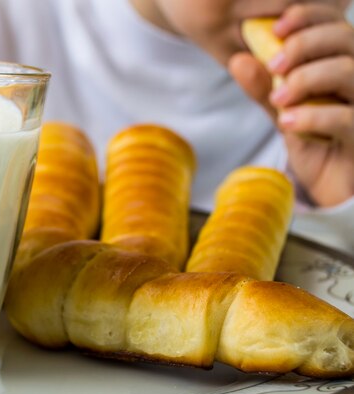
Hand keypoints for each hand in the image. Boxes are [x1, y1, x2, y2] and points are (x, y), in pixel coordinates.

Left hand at [229, 3, 353, 206]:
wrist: (334, 188)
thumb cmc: (316, 144)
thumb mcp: (285, 112)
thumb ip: (264, 88)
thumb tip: (237, 59)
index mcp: (346, 62)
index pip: (335, 22)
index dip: (308, 16)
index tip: (276, 27)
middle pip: (345, 38)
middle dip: (303, 45)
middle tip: (273, 66)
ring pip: (348, 71)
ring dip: (305, 79)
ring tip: (278, 99)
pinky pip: (346, 117)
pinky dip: (312, 116)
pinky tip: (287, 123)